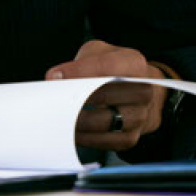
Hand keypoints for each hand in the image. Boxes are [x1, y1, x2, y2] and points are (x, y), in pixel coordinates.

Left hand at [45, 40, 166, 151]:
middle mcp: (143, 90)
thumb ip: (79, 62)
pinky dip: (86, 138)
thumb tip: (55, 79)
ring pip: (105, 122)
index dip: (79, 71)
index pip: (105, 66)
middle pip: (104, 96)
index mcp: (133, 63)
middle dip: (74, 98)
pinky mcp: (132, 137)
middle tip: (52, 100)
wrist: (142, 89)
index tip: (54, 77)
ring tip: (57, 116)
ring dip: (77, 121)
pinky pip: (107, 141)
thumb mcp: (99, 53)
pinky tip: (70, 131)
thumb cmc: (114, 68)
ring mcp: (140, 116)